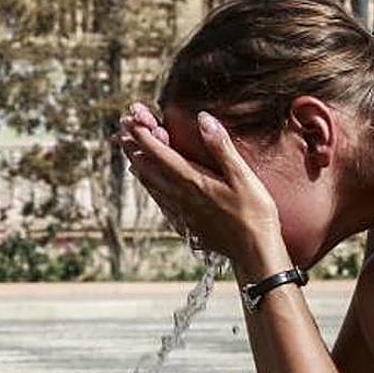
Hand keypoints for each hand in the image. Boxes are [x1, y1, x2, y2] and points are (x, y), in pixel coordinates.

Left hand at [118, 106, 285, 267]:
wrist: (254, 253)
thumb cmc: (254, 214)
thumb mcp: (242, 176)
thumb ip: (221, 147)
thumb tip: (203, 119)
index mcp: (193, 182)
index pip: (160, 154)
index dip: (143, 135)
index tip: (129, 119)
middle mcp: (181, 197)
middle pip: (149, 169)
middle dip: (134, 148)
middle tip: (120, 133)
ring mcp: (182, 212)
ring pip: (152, 186)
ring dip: (139, 167)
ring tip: (129, 155)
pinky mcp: (186, 224)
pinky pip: (161, 201)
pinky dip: (150, 188)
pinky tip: (150, 186)